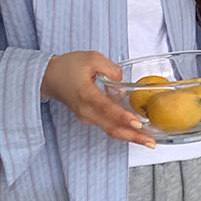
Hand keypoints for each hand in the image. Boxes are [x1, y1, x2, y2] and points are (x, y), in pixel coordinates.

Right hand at [41, 51, 155, 148]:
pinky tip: (136, 131)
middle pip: (111, 128)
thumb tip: (123, 86)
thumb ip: (111, 69)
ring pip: (110, 129)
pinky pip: (107, 126)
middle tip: (150, 143)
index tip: (138, 123)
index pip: (107, 108)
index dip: (123, 117)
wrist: (49, 77)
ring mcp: (87, 117)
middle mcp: (86, 110)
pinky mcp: (89, 118)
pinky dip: (122, 130)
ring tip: (148, 141)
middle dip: (132, 136)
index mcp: (86, 94)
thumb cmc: (68, 66)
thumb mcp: (92, 58)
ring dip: (129, 136)